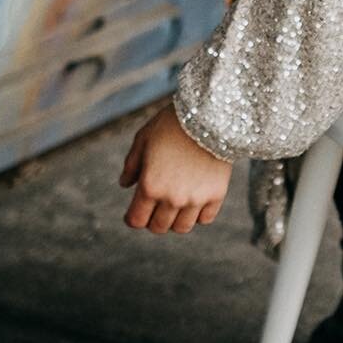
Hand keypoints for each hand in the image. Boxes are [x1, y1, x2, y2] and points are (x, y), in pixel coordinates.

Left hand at [119, 101, 232, 233]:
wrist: (211, 115)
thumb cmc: (172, 124)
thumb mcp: (144, 139)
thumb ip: (131, 164)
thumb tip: (125, 185)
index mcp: (150, 186)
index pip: (136, 221)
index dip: (132, 218)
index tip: (134, 214)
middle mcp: (172, 198)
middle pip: (158, 227)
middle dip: (152, 220)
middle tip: (155, 209)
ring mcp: (196, 199)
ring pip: (182, 228)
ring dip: (175, 220)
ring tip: (175, 207)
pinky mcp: (217, 195)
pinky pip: (205, 219)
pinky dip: (198, 215)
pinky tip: (195, 201)